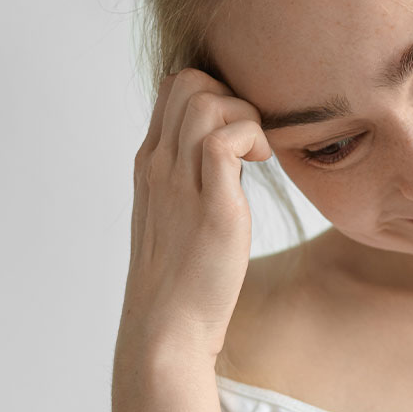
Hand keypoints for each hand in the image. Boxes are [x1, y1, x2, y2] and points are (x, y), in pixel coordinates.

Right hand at [118, 67, 272, 359]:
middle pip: (188, 81)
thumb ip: (193, 177)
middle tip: (251, 140)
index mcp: (150, 164)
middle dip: (232, 95)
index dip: (215, 93)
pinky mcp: (212, 206)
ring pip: (205, 101)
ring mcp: (180, 183)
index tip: (239, 131)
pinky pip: (225, 140)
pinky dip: (252, 139)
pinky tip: (262, 166)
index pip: (173, 88)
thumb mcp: (180, 215)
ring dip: (245, 116)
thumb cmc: (182, 277)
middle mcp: (159, 165)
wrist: (167, 329)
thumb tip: (227, 153)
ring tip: (258, 156)